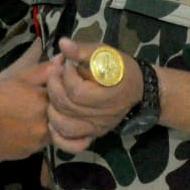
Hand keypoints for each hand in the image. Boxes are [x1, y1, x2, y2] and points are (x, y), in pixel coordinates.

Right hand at [0, 61, 52, 161]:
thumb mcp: (11, 79)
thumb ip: (40, 72)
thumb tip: (62, 61)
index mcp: (43, 102)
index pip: (62, 96)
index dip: (53, 91)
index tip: (43, 87)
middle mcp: (45, 125)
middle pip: (57, 117)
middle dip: (48, 109)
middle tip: (29, 103)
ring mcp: (35, 143)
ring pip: (47, 132)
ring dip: (40, 124)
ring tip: (20, 116)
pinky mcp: (24, 155)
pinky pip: (33, 144)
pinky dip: (28, 136)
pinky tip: (13, 129)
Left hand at [46, 38, 140, 153]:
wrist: (137, 89)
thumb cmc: (119, 68)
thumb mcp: (104, 53)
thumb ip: (83, 50)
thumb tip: (63, 44)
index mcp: (108, 95)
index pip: (77, 91)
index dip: (65, 75)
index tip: (64, 63)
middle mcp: (103, 116)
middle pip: (68, 108)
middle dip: (54, 87)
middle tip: (54, 74)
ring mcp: (97, 129)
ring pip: (65, 126)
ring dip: (52, 109)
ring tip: (53, 93)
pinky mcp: (92, 135)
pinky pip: (71, 145)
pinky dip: (58, 136)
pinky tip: (52, 122)